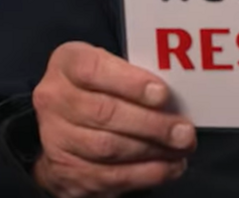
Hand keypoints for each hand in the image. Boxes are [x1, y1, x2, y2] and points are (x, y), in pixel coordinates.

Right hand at [30, 42, 196, 197]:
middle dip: (151, 124)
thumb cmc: (99, 88)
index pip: (93, 70)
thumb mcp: (111, 67)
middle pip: (104, 112)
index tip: (163, 94)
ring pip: (107, 147)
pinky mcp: (64, 171)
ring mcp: (55, 137)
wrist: (64, 124)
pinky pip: (107, 176)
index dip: (131, 83)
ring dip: (151, 151)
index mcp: (67, 63)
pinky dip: (144, 174)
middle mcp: (54, 99)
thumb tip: (176, 96)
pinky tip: (168, 168)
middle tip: (184, 132)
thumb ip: (135, 76)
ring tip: (180, 149)